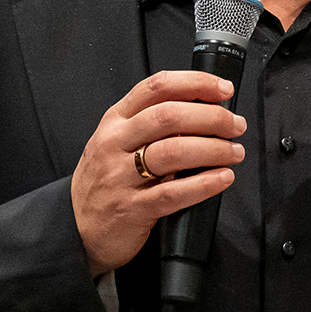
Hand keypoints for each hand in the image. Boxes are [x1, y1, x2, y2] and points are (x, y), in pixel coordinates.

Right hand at [71, 70, 246, 275]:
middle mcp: (115, 143)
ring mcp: (121, 177)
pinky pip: (174, 193)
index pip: (157, 87)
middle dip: (212, 117)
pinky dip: (204, 184)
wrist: (75, 228)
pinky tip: (223, 178)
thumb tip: (204, 110)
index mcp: (115, 120)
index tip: (223, 89)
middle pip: (169, 116)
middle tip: (235, 125)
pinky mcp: (132, 209)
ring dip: (214, 149)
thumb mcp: (117, 141)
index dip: (195, 83)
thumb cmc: (105, 180)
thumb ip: (151, 123)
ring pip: (173, 152)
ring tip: (234, 152)